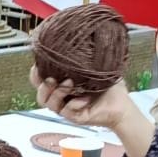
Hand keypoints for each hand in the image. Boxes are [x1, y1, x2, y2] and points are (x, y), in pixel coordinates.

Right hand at [30, 67, 153, 156]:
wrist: (122, 104)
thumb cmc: (109, 87)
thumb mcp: (94, 69)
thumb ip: (83, 59)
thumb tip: (77, 38)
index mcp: (62, 86)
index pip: (40, 82)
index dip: (35, 76)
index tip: (37, 66)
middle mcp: (62, 99)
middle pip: (41, 96)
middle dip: (43, 86)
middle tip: (52, 78)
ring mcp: (68, 110)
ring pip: (51, 104)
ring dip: (57, 93)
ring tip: (69, 84)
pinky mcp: (76, 118)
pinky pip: (68, 112)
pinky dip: (75, 104)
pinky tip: (85, 98)